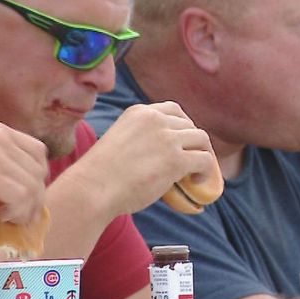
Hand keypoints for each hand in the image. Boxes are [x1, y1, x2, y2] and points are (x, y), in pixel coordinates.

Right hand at [0, 121, 47, 224]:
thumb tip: (15, 194)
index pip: (38, 151)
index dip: (36, 175)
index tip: (27, 194)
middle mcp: (1, 138)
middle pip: (39, 170)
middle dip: (35, 195)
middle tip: (20, 212)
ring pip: (33, 186)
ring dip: (26, 207)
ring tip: (8, 216)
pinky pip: (22, 197)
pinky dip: (16, 211)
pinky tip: (0, 216)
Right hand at [62, 101, 215, 218]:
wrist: (93, 188)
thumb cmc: (99, 174)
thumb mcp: (119, 141)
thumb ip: (139, 139)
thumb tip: (159, 155)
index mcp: (139, 112)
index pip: (173, 110)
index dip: (182, 126)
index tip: (181, 142)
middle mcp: (155, 119)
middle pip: (190, 125)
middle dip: (192, 143)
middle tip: (190, 162)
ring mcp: (167, 138)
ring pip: (202, 140)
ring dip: (202, 155)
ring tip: (195, 172)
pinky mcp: (176, 160)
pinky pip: (205, 160)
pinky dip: (206, 171)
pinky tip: (196, 182)